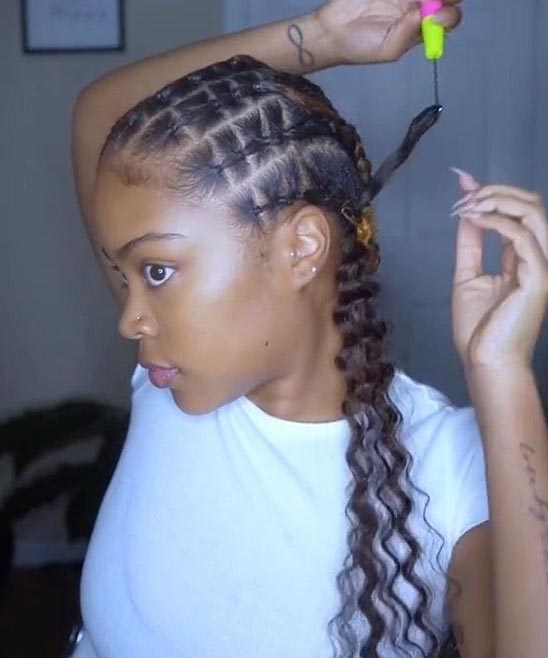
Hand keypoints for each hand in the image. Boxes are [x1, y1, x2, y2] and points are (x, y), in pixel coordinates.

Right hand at [315, 0, 462, 63]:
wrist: (332, 30)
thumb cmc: (360, 46)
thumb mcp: (388, 50)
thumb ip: (407, 35)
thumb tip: (422, 14)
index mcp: (421, 28)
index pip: (449, 17)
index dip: (448, 12)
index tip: (429, 12)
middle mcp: (418, 7)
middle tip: (419, 0)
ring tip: (404, 0)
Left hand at [450, 168, 547, 371]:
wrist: (485, 362)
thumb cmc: (479, 328)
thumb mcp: (468, 275)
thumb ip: (471, 243)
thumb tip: (467, 210)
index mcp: (524, 258)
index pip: (517, 214)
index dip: (491, 193)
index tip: (463, 181)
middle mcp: (538, 257)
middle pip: (531, 206)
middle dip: (496, 192)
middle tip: (465, 196)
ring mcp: (542, 267)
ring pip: (534, 213)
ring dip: (498, 201)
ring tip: (469, 204)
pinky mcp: (538, 278)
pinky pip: (524, 237)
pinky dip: (497, 222)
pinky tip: (474, 219)